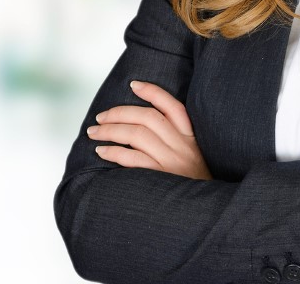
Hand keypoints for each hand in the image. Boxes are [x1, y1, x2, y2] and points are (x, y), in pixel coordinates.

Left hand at [87, 80, 211, 179]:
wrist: (205, 214)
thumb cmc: (193, 186)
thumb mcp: (193, 159)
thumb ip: (175, 142)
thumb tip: (138, 125)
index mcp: (192, 139)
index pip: (173, 107)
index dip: (153, 92)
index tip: (133, 84)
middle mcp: (184, 147)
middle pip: (148, 118)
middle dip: (119, 113)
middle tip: (99, 117)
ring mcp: (173, 163)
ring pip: (137, 135)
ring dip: (111, 130)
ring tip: (94, 133)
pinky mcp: (162, 179)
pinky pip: (133, 160)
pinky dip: (114, 152)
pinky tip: (102, 151)